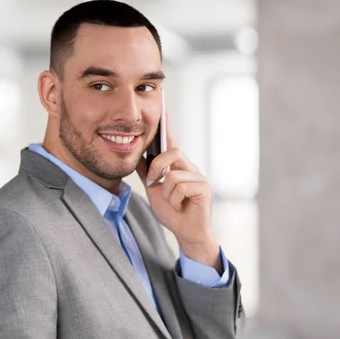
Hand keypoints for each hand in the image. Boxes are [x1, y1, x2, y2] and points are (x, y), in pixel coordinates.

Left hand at [136, 112, 221, 271]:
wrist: (186, 232)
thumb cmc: (172, 211)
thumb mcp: (153, 189)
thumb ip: (146, 172)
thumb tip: (136, 155)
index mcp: (176, 165)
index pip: (171, 141)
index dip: (167, 124)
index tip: (163, 106)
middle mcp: (189, 166)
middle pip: (171, 152)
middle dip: (157, 167)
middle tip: (153, 182)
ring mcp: (198, 176)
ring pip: (172, 174)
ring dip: (166, 193)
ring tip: (172, 202)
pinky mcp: (204, 188)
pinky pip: (180, 187)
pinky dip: (174, 201)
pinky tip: (180, 207)